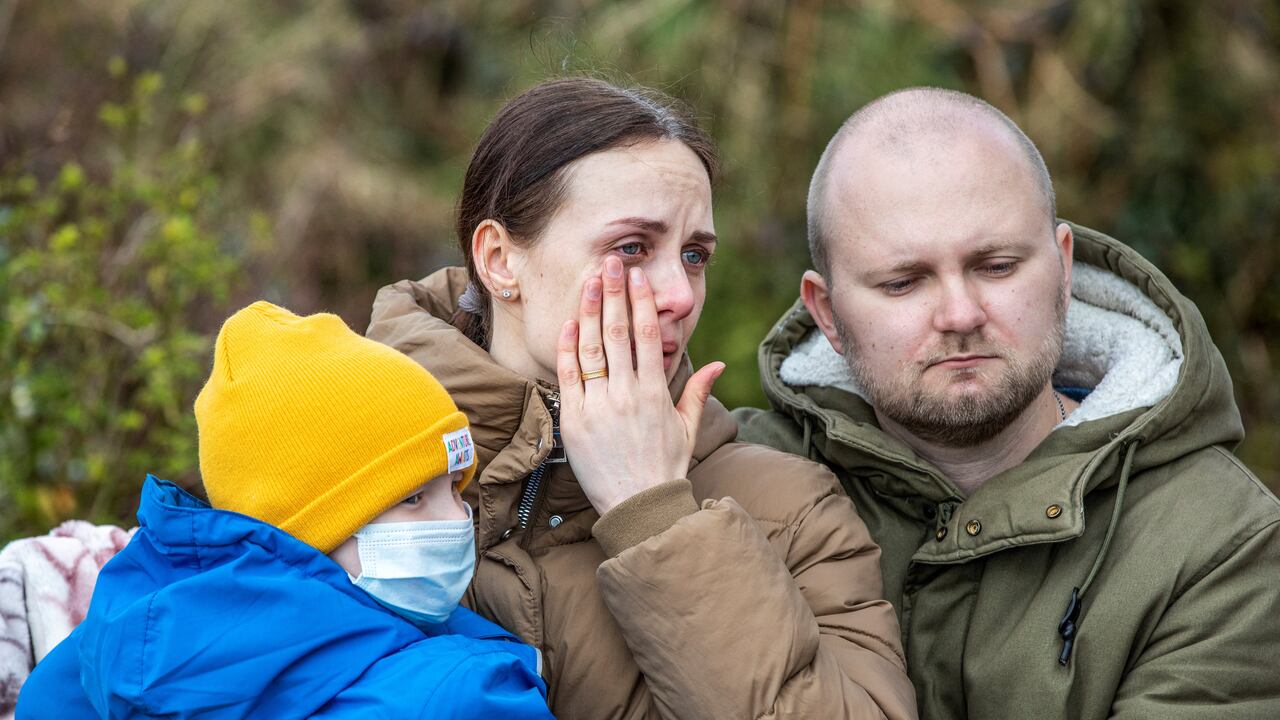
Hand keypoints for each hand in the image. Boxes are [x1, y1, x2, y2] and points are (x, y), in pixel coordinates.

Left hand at [556, 256, 724, 515]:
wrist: (638, 506)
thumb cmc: (664, 467)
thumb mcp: (687, 428)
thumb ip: (697, 391)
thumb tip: (717, 364)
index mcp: (655, 392)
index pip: (649, 335)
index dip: (642, 301)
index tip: (636, 276)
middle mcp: (627, 394)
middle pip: (618, 332)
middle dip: (614, 292)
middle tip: (611, 261)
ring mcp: (599, 406)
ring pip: (592, 348)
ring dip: (589, 310)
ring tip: (589, 281)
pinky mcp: (575, 420)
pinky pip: (569, 376)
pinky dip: (568, 348)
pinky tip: (569, 323)